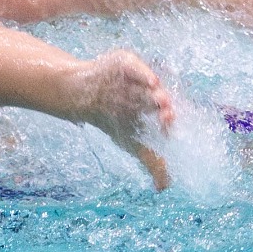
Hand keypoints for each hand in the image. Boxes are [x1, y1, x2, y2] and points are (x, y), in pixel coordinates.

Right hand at [69, 49, 175, 189]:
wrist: (84, 97)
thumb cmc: (115, 120)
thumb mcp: (134, 144)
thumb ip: (153, 163)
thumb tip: (164, 188)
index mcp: (159, 109)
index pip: (168, 115)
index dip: (168, 122)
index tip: (167, 127)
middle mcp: (152, 91)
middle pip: (161, 98)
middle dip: (164, 105)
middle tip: (166, 113)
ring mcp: (141, 76)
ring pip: (150, 82)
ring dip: (156, 89)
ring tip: (159, 97)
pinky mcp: (127, 63)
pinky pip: (137, 66)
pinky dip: (144, 73)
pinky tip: (151, 81)